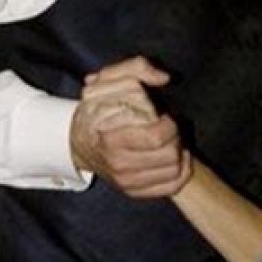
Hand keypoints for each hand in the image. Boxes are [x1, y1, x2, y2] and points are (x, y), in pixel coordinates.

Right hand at [71, 56, 189, 198]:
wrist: (79, 142)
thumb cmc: (97, 110)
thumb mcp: (108, 81)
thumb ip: (136, 69)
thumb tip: (164, 78)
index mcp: (110, 139)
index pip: (155, 138)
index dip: (169, 124)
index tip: (164, 116)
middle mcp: (119, 166)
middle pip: (169, 155)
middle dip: (176, 136)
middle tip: (170, 126)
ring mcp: (127, 182)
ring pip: (174, 171)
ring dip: (180, 152)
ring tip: (171, 140)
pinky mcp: (135, 192)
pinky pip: (172, 186)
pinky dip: (181, 171)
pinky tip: (176, 157)